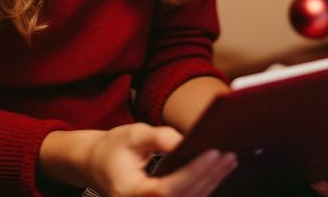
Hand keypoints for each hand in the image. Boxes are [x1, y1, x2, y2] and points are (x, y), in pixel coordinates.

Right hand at [84, 123, 236, 196]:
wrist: (98, 166)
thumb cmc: (115, 148)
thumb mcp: (131, 135)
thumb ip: (158, 137)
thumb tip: (185, 140)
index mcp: (130, 192)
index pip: (168, 188)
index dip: (193, 171)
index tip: (214, 152)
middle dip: (209, 175)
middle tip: (228, 154)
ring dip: (211, 182)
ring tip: (228, 160)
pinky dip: (204, 186)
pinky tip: (217, 170)